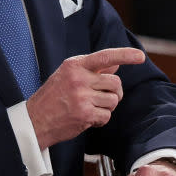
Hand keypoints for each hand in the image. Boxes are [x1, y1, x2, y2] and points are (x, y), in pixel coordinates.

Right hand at [26, 47, 143, 148]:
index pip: (105, 56)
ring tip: (92, 108)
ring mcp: (81, 96)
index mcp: (74, 65)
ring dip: (107, 107)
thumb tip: (115, 64)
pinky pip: (107, 116)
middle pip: (115, 83)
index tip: (140, 56)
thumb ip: (91, 69)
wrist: (35, 120)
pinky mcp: (84, 114)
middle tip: (105, 98)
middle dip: (114, 92)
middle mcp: (78, 78)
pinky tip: (88, 118)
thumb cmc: (52, 97)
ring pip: (113, 100)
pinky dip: (101, 119)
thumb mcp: (68, 75)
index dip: (125, 55)